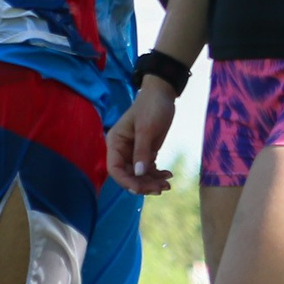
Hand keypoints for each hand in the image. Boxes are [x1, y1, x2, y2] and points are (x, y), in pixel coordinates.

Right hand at [106, 78, 179, 195]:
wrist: (163, 94)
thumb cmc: (151, 107)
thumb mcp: (147, 129)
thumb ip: (141, 151)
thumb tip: (137, 174)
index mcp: (115, 143)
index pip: (115, 169)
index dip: (125, 181)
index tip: (140, 189)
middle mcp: (122, 150)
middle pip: (128, 174)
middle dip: (143, 184)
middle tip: (161, 189)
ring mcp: (134, 152)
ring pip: (139, 174)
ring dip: (151, 181)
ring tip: (167, 185)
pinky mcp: (146, 151)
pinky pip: (148, 168)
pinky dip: (157, 174)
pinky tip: (168, 175)